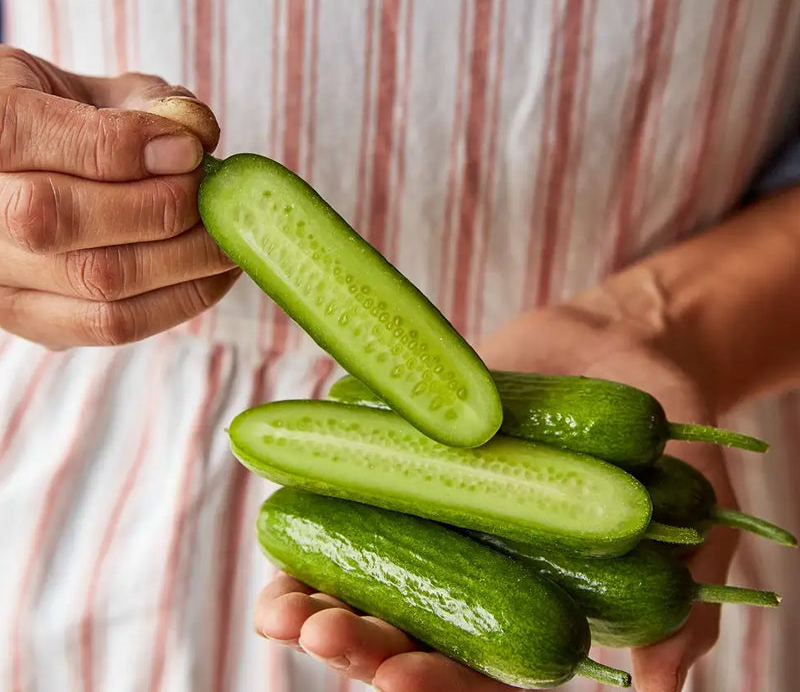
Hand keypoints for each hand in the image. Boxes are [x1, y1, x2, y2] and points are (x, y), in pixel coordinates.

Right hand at [0, 46, 238, 347]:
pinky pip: (111, 326)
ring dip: (184, 260)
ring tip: (230, 236)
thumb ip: (140, 101)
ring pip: (94, 282)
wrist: (19, 178)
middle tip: (217, 196)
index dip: (120, 145)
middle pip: (57, 220)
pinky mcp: (30, 320)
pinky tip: (215, 272)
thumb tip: (198, 137)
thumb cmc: (59, 120)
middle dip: (160, 207)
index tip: (188, 149)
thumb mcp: (84, 87)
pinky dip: (180, 299)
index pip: (22, 135)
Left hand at [253, 301, 739, 691]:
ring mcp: (438, 507)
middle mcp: (474, 563)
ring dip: (315, 591)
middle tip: (319, 633)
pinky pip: (357, 482)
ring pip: (366, 567)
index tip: (393, 681)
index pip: (474, 669)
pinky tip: (283, 515)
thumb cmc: (663, 439)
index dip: (431, 683)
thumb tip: (657, 681)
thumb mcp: (692, 515)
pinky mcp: (413, 449)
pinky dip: (318, 505)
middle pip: (405, 627)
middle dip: (357, 643)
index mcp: (530, 603)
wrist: (624, 342)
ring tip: (279, 603)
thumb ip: (683, 598)